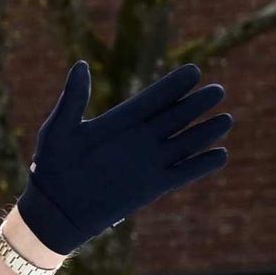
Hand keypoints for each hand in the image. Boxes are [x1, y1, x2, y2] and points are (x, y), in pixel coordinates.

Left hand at [15, 61, 233, 259]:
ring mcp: (150, 161)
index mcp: (122, 120)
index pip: (155, 98)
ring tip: (225, 120)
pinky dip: (203, 165)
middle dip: (198, 104)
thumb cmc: (50, 168)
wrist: (53, 210)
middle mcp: (142, 137)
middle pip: (178, 116)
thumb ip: (73, 99)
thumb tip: (80, 64)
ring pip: (188, 142)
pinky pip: (185, 173)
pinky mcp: (154, 186)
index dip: (174, 86)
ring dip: (207, 131)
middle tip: (216, 92)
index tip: (193, 71)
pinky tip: (220, 155)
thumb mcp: (58, 130)